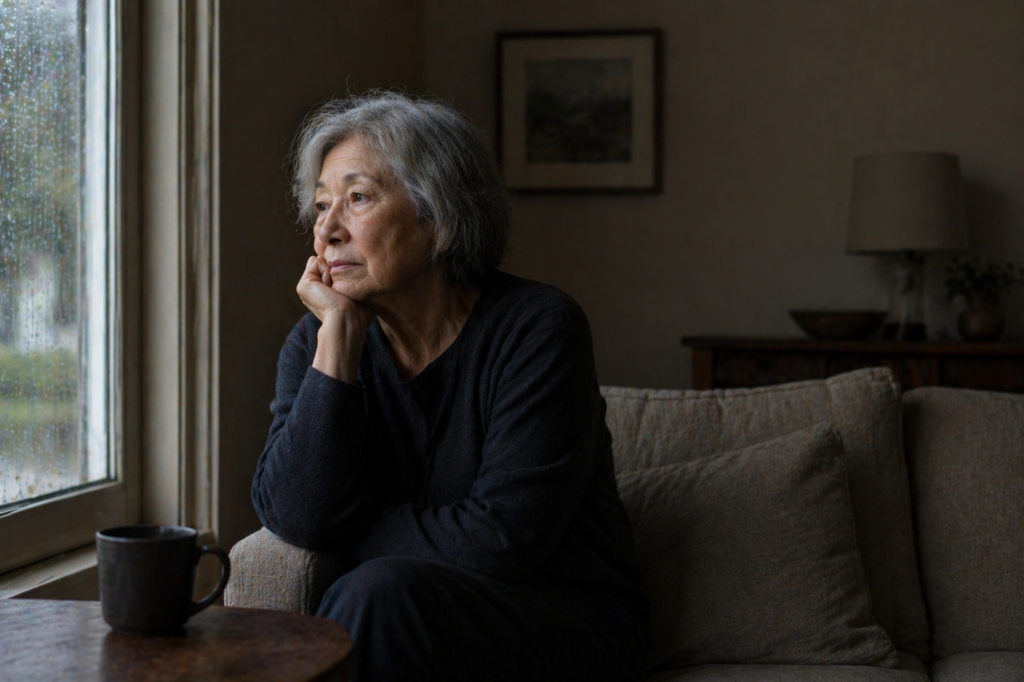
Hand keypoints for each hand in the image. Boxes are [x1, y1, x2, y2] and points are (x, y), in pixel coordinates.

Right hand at [296, 257, 372, 383]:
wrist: (348, 320)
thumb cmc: (358, 311)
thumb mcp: (355, 292)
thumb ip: (349, 278)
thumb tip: (343, 266)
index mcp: (324, 292)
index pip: (332, 267)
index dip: (343, 271)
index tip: (347, 291)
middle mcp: (314, 289)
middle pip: (326, 262)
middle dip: (337, 271)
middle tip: (340, 292)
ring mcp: (307, 287)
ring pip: (320, 261)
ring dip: (332, 273)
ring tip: (335, 291)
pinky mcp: (303, 285)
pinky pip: (316, 262)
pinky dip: (326, 272)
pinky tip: (329, 289)